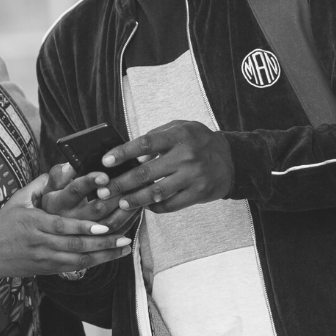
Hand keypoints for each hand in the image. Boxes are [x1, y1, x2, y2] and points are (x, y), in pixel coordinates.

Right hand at [0, 175, 132, 279]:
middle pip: (75, 245)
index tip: (104, 224)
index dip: (84, 227)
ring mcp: (45, 259)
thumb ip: (39, 184)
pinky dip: (94, 263)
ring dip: (104, 255)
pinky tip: (110, 257)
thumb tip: (61, 168)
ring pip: (78, 260)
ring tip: (124, 247)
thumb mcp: (17, 200)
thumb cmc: (2, 224)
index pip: (62, 226)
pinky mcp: (48, 270)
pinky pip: (74, 268)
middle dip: (102, 243)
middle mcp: (41, 243)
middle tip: (125, 237)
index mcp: (33, 223)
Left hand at [96, 121, 233, 215]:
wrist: (232, 159)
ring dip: (135, 199)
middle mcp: (186, 156)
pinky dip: (155, 207)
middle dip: (121, 183)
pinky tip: (144, 206)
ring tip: (120, 202)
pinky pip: (171, 205)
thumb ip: (156, 137)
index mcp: (178, 136)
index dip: (123, 153)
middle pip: (146, 172)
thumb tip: (130, 152)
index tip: (106, 162)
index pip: (145, 143)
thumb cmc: (198, 141)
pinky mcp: (199, 193)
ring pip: (157, 192)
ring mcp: (193, 176)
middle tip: (103, 191)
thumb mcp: (180, 128)